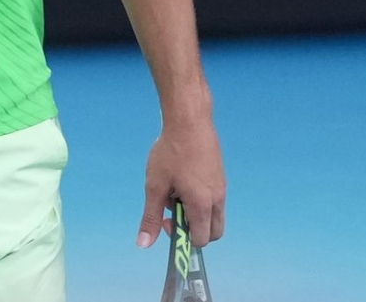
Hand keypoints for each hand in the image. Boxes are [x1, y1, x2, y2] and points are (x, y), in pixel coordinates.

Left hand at [137, 114, 224, 248]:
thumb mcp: (154, 185)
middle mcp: (218, 200)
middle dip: (193, 228)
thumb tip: (143, 244)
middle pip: (212, 232)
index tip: (166, 219)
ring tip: (176, 188)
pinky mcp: (220, 175)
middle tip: (173, 208)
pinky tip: (183, 175)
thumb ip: (150, 216)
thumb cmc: (170, 152)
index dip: (182, 237)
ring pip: (214, 214)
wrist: (189, 120)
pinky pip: (214, 198)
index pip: (200, 240)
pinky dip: (201, 197)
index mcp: (202, 206)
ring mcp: (222, 187)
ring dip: (196, 211)